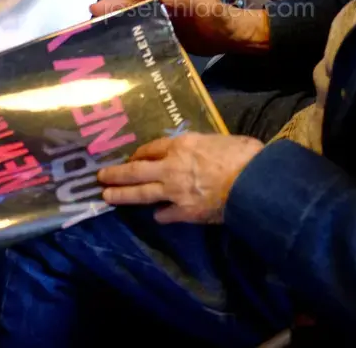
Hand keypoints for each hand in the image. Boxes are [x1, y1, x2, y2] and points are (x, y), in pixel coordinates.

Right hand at [90, 0, 270, 55]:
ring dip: (117, 15)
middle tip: (94, 11)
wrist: (232, 38)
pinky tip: (114, 37)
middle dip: (114, 1)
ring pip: (135, 10)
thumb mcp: (208, 8)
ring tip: (97, 23)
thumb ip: (187, 0)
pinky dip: (126, 29)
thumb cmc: (222, 20)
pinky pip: (141, 25)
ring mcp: (162, 14)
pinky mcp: (162, 29)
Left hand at [98, 133, 263, 223]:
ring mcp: (175, 192)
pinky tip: (159, 215)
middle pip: (136, 171)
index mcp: (182, 145)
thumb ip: (202, 146)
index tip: (131, 158)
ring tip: (107, 197)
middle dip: (116, 174)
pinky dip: (161, 214)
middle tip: (100, 177)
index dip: (140, 153)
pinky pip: (164, 214)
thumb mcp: (219, 140)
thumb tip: (199, 152)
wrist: (254, 183)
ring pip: (141, 194)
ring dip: (122, 195)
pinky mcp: (184, 212)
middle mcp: (171, 167)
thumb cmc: (243, 155)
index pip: (151, 148)